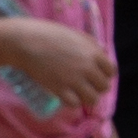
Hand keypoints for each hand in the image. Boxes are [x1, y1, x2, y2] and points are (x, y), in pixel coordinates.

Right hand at [0, 16, 115, 106]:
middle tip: (84, 84)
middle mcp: (87, 68)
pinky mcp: (60, 90)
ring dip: (85, 97)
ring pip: (93, 100)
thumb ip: (90, 44)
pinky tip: (64, 94)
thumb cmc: (48, 33)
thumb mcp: (74, 33)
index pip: (111, 71)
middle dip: (95, 86)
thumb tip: (101, 52)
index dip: (104, 74)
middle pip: (104, 87)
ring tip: (76, 92)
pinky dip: (71, 101)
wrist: (25, 42)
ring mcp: (74, 80)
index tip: (94, 74)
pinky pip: (75, 104)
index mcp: (93, 53)